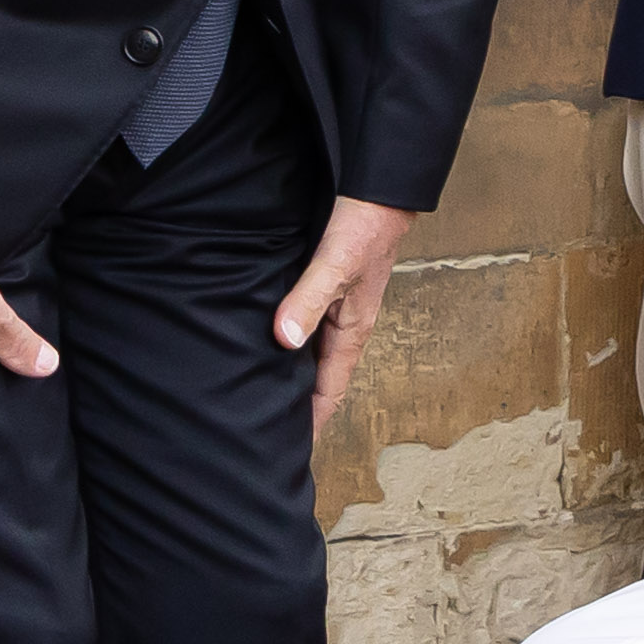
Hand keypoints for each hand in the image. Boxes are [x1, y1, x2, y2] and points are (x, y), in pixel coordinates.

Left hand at [274, 195, 415, 434]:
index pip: (331, 391)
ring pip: (312, 357)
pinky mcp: (325, 292)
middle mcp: (345, 327)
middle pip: (321, 380)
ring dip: (293, 378)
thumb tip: (283, 339)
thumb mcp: (336, 265)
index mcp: (353, 332)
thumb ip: (309, 300)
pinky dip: (289, 346)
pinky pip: (306, 331)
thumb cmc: (366, 227)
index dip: (313, 422)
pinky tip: (269, 346)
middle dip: (300, 408)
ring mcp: (337, 311)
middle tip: (267, 433)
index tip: (292, 451)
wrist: (381, 191)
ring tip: (263, 398)